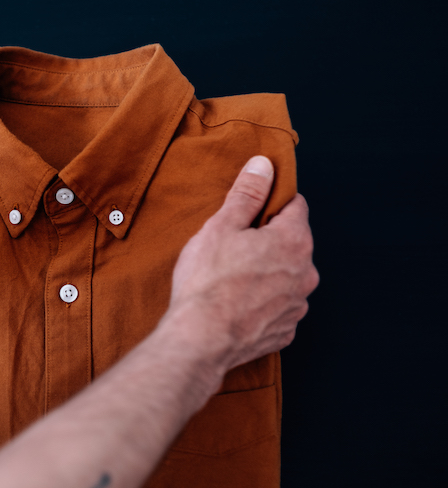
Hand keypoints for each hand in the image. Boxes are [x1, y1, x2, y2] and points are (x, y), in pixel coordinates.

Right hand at [165, 155, 318, 373]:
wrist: (200, 340)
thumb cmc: (207, 282)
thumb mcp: (221, 226)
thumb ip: (247, 194)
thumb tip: (263, 165)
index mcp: (293, 241)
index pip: (295, 205)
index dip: (271, 203)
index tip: (251, 209)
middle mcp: (305, 273)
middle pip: (292, 242)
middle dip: (268, 240)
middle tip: (232, 246)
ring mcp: (297, 305)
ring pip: (286, 276)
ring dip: (267, 273)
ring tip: (232, 279)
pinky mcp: (285, 331)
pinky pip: (278, 306)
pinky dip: (263, 302)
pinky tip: (237, 303)